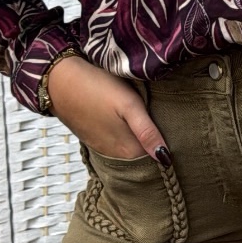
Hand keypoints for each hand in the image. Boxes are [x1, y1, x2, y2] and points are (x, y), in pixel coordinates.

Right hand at [45, 53, 169, 162]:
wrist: (59, 81)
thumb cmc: (97, 88)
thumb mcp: (129, 105)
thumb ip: (147, 132)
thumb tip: (166, 159)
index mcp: (128, 150)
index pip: (158, 161)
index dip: (170, 152)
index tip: (182, 143)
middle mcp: (115, 155)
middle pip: (144, 159)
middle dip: (157, 151)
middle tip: (173, 135)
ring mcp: (103, 148)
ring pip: (130, 153)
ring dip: (142, 146)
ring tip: (156, 132)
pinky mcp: (95, 139)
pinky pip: (117, 146)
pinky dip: (127, 140)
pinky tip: (131, 129)